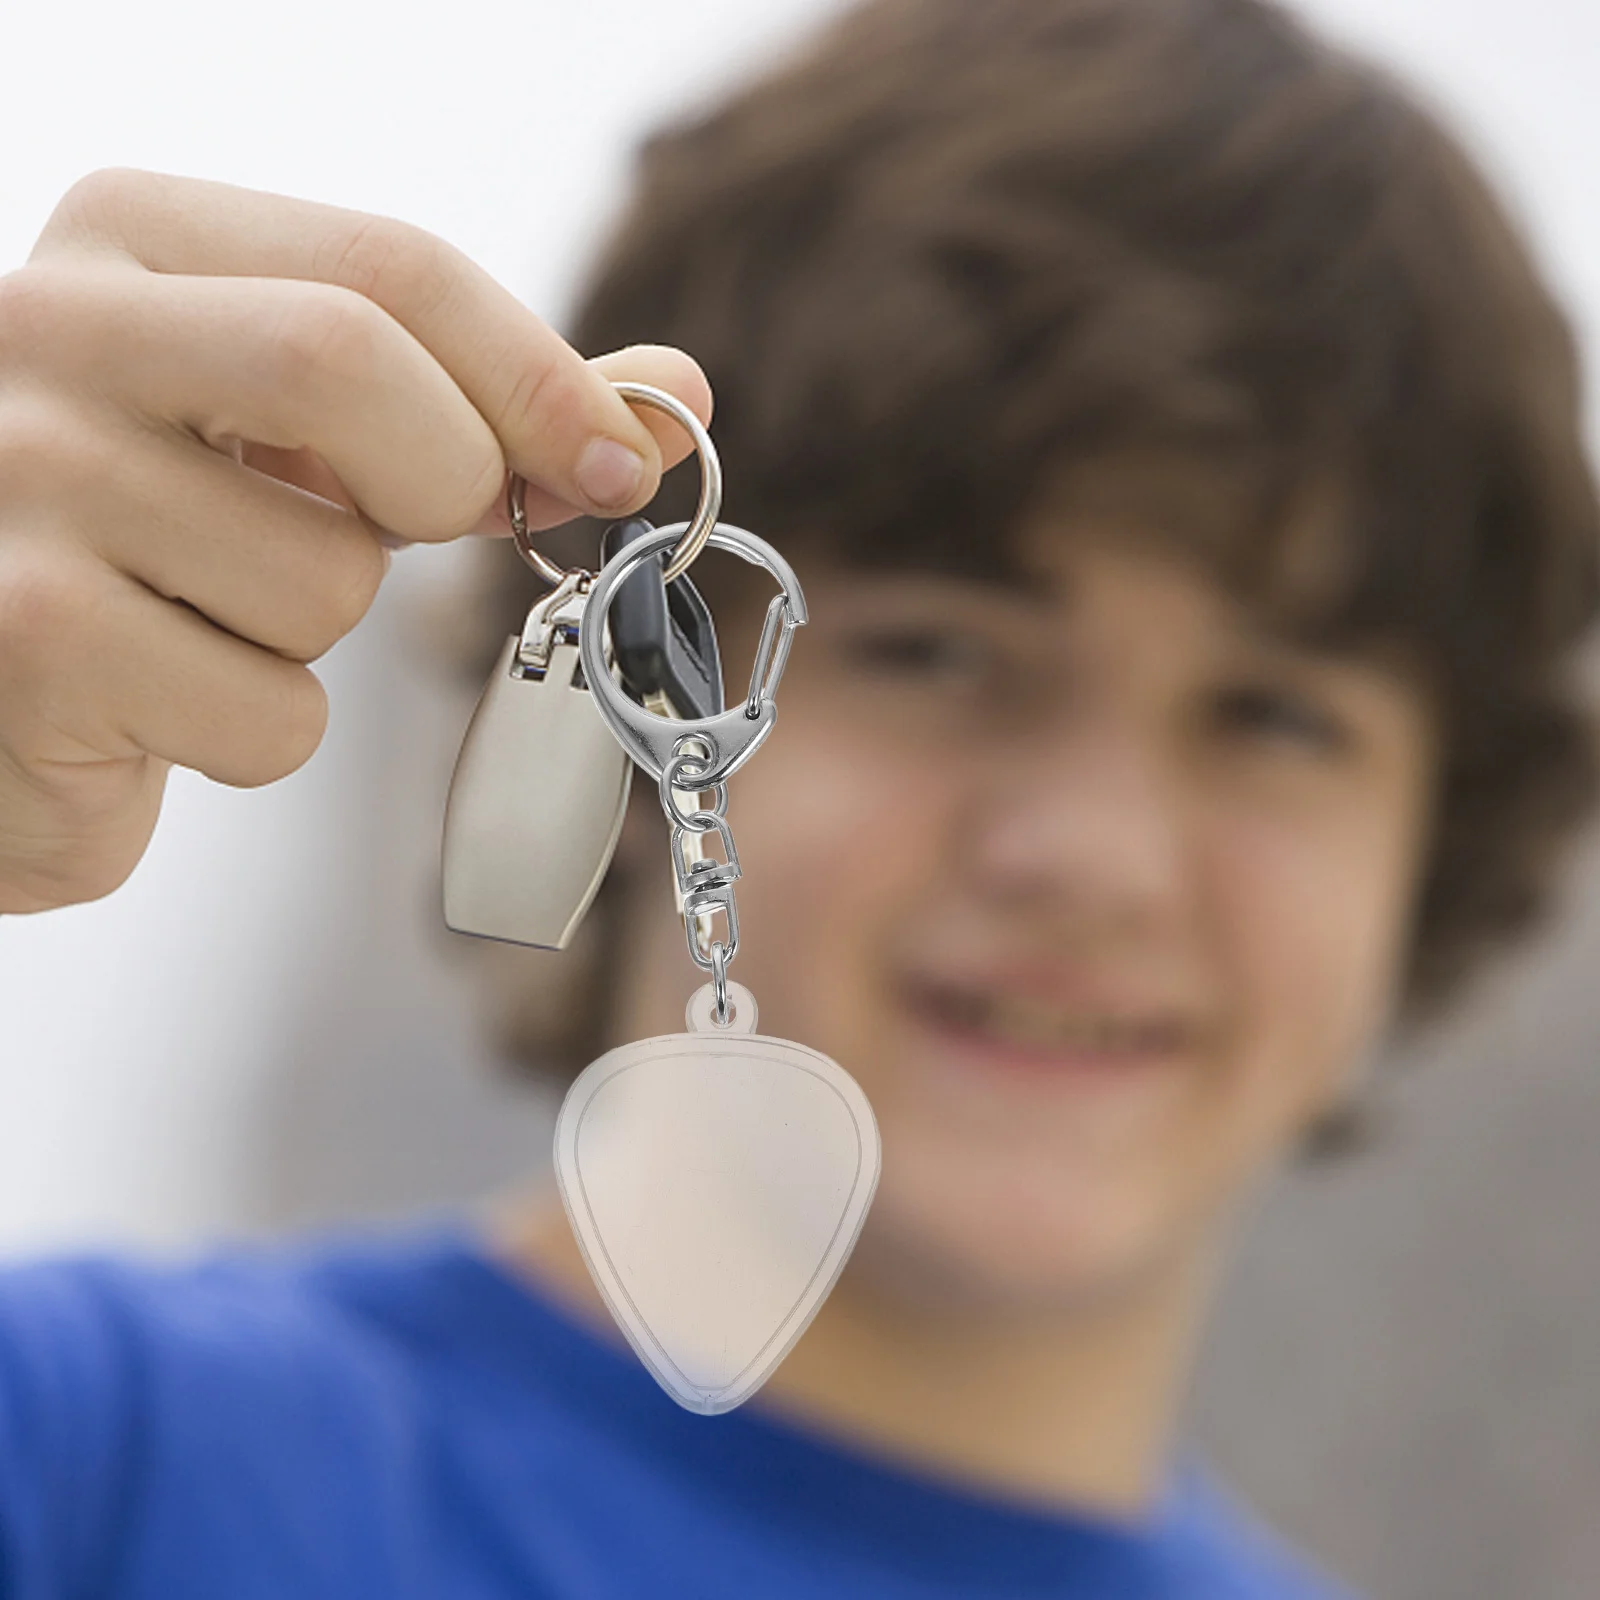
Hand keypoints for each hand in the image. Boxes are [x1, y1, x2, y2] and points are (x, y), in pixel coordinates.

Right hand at [0, 169, 710, 912]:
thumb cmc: (163, 548)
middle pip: (345, 364)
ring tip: (209, 620)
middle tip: (418, 530)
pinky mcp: (24, 638)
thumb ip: (483, 411)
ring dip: (322, 632)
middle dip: (444, 478)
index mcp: (130, 240)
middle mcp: (44, 328)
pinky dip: (260, 732)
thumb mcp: (307, 442)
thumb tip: (678, 401)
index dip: (536, 376)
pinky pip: (268, 711)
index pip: (387, 265)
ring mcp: (16, 481)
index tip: (622, 465)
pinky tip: (164, 700)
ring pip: (323, 576)